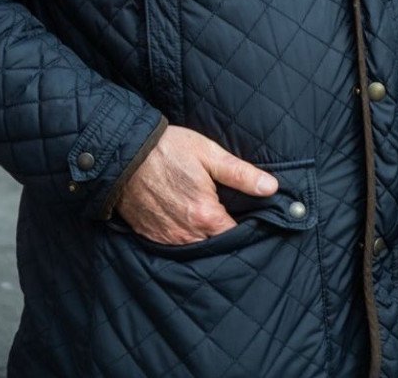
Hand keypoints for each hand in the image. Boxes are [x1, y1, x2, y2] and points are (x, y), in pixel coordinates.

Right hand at [115, 125, 277, 244]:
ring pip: (195, 249)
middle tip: (232, 219)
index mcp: (205, 214)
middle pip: (216, 245)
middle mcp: (186, 232)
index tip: (253, 221)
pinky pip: (175, 247)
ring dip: (205, 240)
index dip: (246, 230)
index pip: (235, 236)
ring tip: (212, 224)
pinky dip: (185, 240)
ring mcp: (167, 237)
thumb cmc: (170, 149)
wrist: (126, 154)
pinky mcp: (151, 236)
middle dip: (226, 236)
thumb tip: (271, 188)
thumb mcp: (209, 154)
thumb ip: (241, 174)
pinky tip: (190, 225)